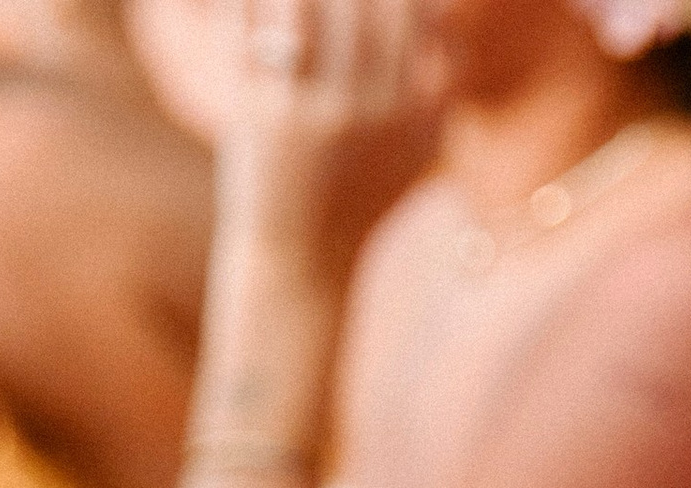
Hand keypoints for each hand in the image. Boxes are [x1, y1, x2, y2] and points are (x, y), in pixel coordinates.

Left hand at [209, 0, 450, 263]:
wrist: (307, 259)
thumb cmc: (363, 194)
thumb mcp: (420, 147)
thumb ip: (441, 85)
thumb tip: (447, 16)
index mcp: (419, 112)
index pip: (416, 10)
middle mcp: (374, 113)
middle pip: (363, 2)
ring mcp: (318, 115)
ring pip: (307, 8)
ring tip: (292, 2)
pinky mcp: (264, 119)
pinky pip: (250, 32)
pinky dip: (242, 3)